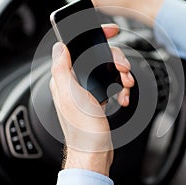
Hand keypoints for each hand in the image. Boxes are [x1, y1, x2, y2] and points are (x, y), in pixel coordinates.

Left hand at [50, 24, 133, 175]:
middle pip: (98, 57)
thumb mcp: (70, 96)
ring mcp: (86, 91)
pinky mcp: (97, 99)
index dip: (94, 36)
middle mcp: (74, 82)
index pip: (77, 47)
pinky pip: (111, 85)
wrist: (94, 153)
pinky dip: (120, 89)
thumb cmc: (83, 129)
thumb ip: (61, 69)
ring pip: (107, 70)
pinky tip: (122, 97)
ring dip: (121, 75)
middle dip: (115, 60)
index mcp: (64, 78)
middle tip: (124, 69)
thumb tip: (59, 46)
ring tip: (126, 85)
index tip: (110, 31)